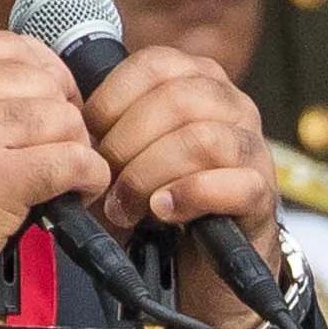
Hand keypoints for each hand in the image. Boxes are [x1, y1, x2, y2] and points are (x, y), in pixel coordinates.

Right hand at [0, 28, 104, 328]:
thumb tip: (19, 88)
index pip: (5, 44)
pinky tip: (80, 190)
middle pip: (39, 78)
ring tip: (70, 173)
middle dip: (64, 111)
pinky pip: (72, 160)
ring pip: (61, 117)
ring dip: (78, 146)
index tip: (51, 99)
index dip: (43, 71)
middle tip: (64, 144)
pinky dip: (89, 176)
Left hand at [77, 44, 304, 328]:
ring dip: (150, 174)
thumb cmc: (160, 201)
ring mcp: (253, 147)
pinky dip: (188, 195)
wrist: (205, 263)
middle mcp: (232, 104)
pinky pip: (232, 182)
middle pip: (177, 99)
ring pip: (202, 138)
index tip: (87, 139)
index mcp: (197, 81)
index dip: (111, 101)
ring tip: (127, 207)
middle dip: (126, 143)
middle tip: (104, 181)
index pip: (153, 65)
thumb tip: (65, 122)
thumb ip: (106, 130)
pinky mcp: (262, 193)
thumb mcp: (128, 156)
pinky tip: (162, 212)